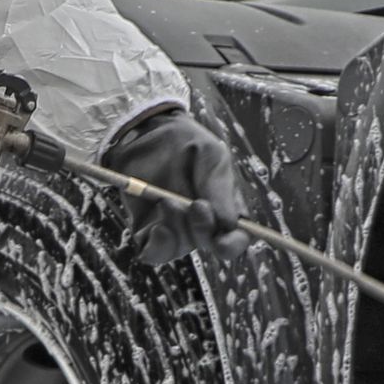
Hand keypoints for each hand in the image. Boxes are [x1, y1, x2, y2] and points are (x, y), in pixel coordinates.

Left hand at [99, 104, 245, 264]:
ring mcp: (175, 229)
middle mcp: (202, 223)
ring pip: (182, 248)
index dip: (233, 244)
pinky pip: (155, 253)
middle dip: (204, 228)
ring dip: (178, 228)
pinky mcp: (147, 230)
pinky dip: (159, 246)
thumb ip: (221, 188)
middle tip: (196, 204)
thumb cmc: (184, 141)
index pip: (237, 238)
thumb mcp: (211, 156)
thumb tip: (230, 224)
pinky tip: (158, 227)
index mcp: (224, 207)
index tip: (224, 239)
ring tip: (168, 201)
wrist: (145, 130)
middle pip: (210, 245)